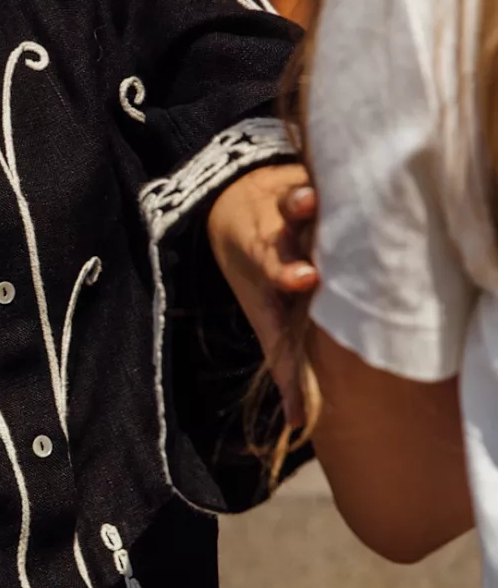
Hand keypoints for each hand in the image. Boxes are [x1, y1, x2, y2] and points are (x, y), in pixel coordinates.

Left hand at [206, 167, 318, 429]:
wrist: (236, 198)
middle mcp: (282, 234)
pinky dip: (328, 171)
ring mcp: (295, 201)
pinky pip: (320, 171)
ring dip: (303, 200)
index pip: (276, 270)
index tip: (303, 280)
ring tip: (307, 198)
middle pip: (288, 238)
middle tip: (309, 256)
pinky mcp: (310, 174)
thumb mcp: (265, 314)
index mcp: (270, 265)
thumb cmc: (260, 270)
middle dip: (296, 246)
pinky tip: (352, 166)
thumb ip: (286, 364)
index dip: (287, 274)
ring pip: (301, 200)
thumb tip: (298, 420)